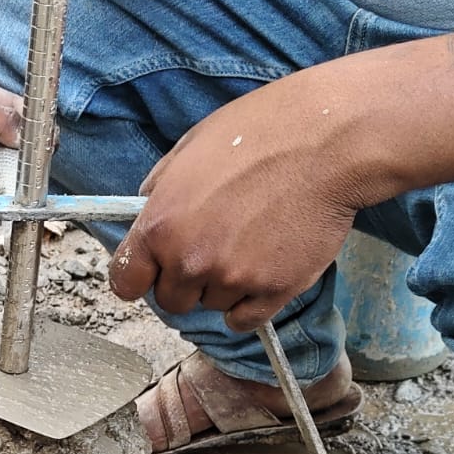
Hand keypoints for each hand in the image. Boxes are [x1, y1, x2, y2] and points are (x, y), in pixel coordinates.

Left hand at [109, 68, 367, 330]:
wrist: (329, 141)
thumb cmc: (260, 133)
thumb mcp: (191, 147)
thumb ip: (160, 188)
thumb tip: (144, 211)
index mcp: (160, 226)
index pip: (124, 282)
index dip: (138, 278)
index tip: (152, 272)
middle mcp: (189, 260)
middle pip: (170, 301)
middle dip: (185, 281)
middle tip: (214, 248)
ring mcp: (231, 279)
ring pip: (211, 306)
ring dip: (224, 285)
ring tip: (251, 243)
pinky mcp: (271, 292)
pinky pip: (243, 320)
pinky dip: (249, 304)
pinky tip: (262, 272)